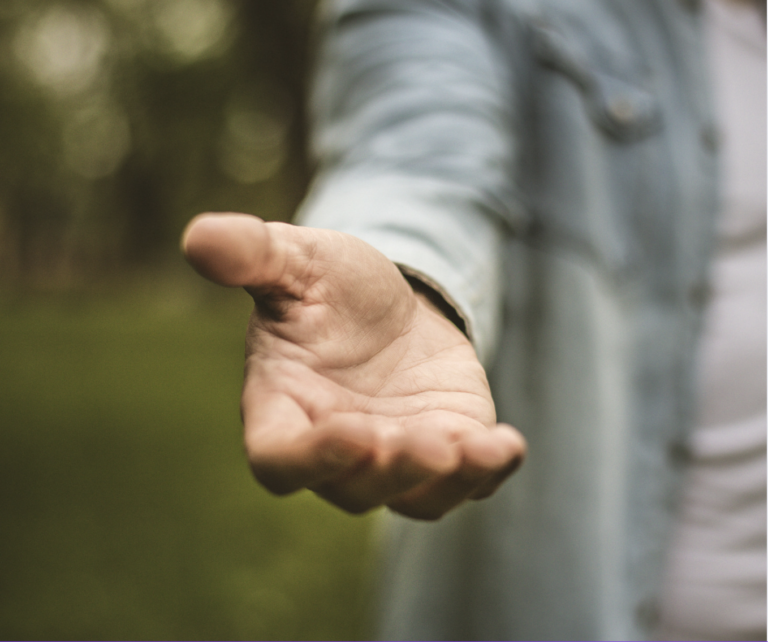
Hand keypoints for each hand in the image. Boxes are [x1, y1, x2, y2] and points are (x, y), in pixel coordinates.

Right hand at [182, 213, 525, 519]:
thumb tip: (197, 236)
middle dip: (391, 470)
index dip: (309, 460)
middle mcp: (336, 449)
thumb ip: (252, 255)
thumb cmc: (329, 286)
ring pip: (414, 498)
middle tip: (423, 442)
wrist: (392, 302)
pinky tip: (506, 445)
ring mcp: (394, 456)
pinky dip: (487, 471)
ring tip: (474, 448)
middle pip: (355, 489)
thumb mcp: (297, 260)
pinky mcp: (445, 448)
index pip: (280, 460)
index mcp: (284, 409)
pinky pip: (466, 481)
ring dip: (443, 482)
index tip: (349, 432)